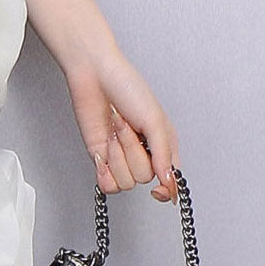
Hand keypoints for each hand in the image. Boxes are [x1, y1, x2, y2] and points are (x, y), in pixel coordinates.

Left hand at [61, 43, 180, 203]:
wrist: (94, 75)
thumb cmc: (128, 88)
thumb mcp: (154, 121)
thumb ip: (163, 154)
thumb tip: (170, 182)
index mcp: (164, 145)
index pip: (170, 181)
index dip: (166, 190)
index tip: (158, 189)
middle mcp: (144, 154)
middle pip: (143, 178)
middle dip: (131, 151)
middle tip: (125, 126)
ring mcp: (121, 158)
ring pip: (124, 183)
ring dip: (117, 155)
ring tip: (114, 130)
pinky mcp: (101, 158)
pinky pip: (106, 185)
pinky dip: (104, 171)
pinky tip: (102, 151)